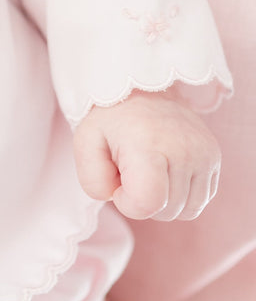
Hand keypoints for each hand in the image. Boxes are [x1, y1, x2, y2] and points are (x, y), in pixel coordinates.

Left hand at [72, 90, 219, 220]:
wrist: (142, 89)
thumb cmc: (111, 120)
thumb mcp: (86, 143)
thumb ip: (92, 179)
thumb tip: (114, 197)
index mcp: (147, 143)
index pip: (147, 203)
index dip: (127, 204)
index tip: (117, 184)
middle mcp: (183, 148)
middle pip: (166, 211)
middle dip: (143, 200)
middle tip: (130, 170)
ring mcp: (204, 153)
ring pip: (187, 211)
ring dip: (163, 201)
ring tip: (148, 171)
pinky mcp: (214, 156)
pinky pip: (200, 200)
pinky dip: (181, 195)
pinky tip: (165, 171)